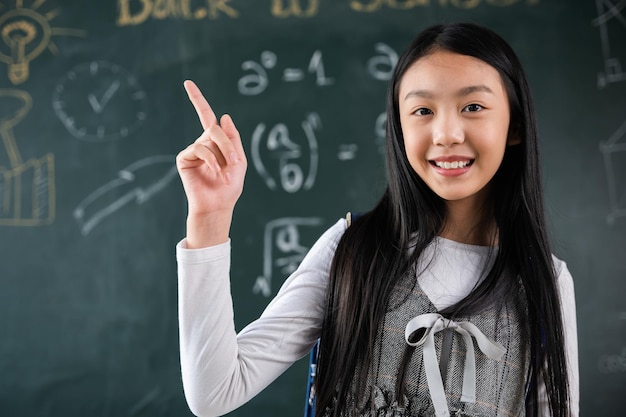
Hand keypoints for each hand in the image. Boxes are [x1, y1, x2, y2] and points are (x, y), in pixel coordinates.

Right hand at [176, 80, 246, 246]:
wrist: (218, 205)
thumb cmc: (230, 186)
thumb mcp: (239, 160)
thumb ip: (233, 138)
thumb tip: (225, 115)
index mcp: (215, 142)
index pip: (207, 116)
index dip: (197, 99)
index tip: (187, 82)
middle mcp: (203, 143)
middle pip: (215, 128)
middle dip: (228, 144)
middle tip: (235, 162)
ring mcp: (192, 150)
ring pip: (209, 138)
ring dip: (223, 154)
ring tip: (227, 173)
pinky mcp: (184, 159)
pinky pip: (199, 149)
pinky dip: (211, 159)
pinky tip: (217, 172)